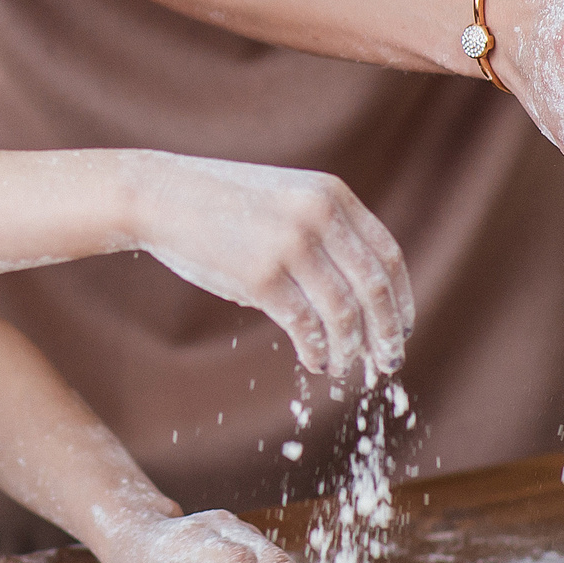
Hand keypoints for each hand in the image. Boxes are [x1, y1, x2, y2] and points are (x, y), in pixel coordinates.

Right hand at [125, 157, 412, 377]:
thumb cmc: (223, 205)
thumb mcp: (286, 200)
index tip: (400, 328)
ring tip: (344, 367)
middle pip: (375, 288)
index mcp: (332, 195)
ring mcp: (290, 245)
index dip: (400, 298)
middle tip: (387, 363)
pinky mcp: (261, 276)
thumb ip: (324, 234)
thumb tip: (360, 300)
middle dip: (386, 333)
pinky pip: (305, 325)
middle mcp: (318, 216)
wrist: (162, 195)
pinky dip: (317, 351)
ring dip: (351, 349)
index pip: (387, 255)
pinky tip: (314, 362)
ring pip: (344, 313)